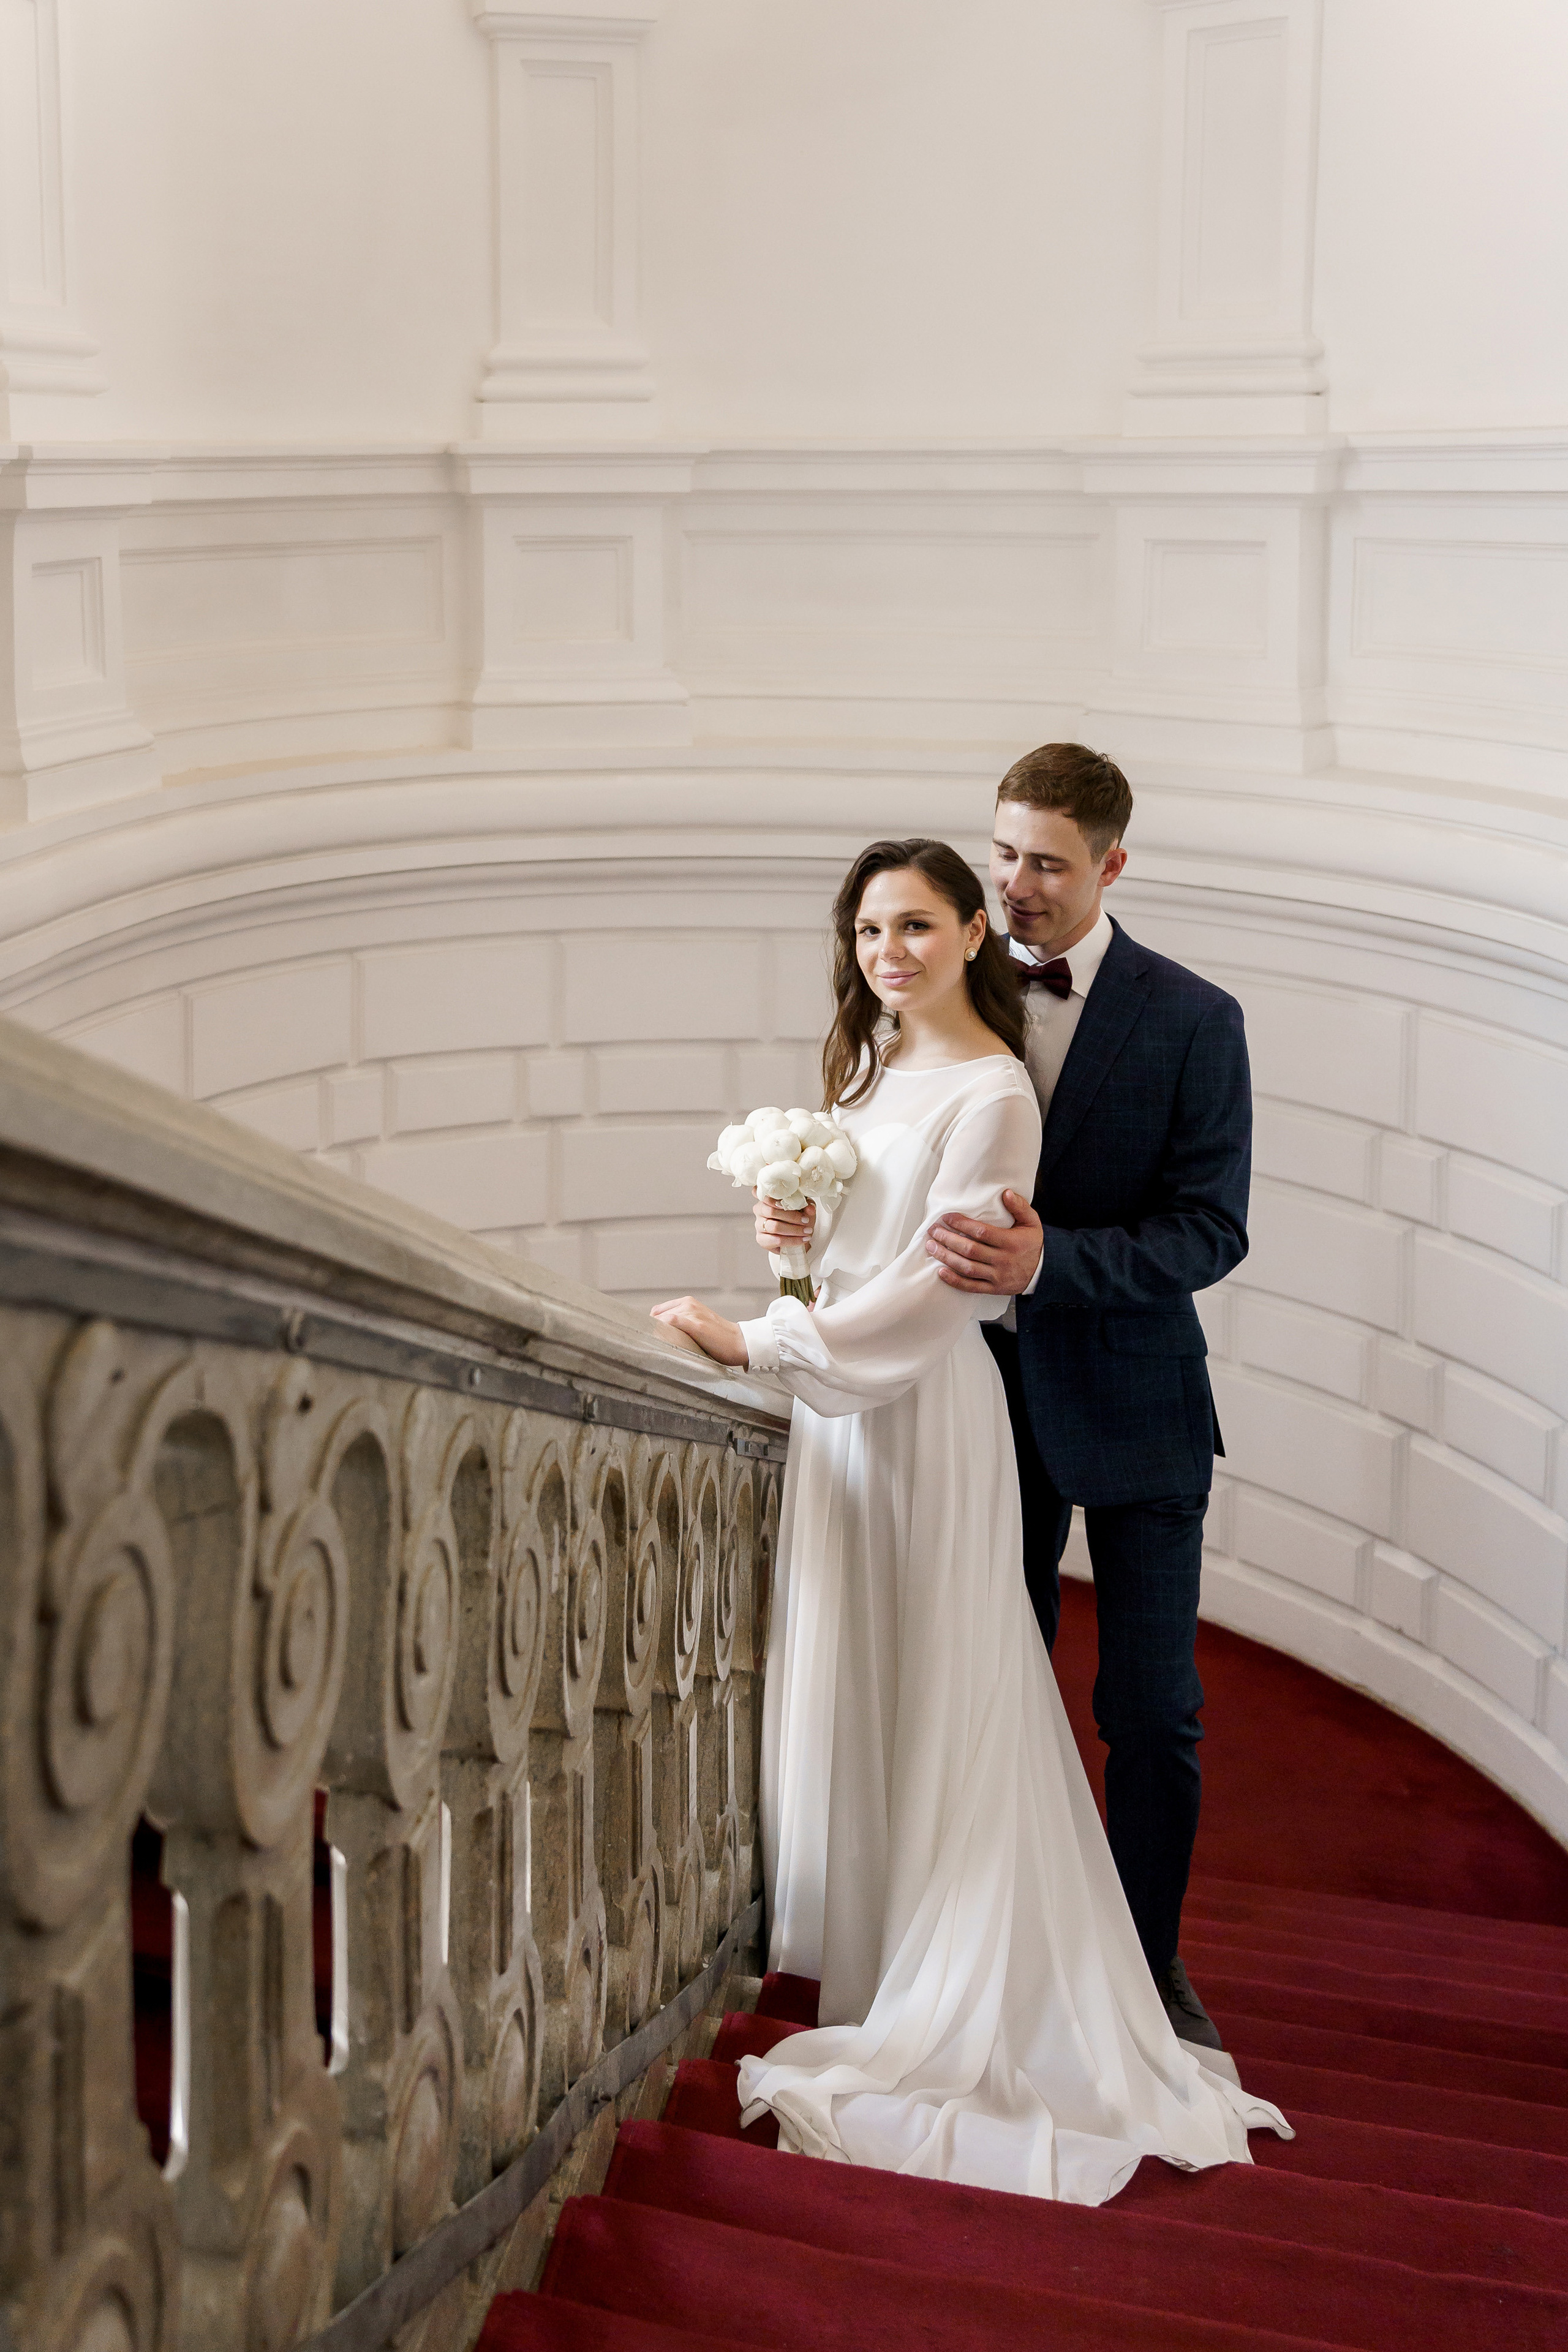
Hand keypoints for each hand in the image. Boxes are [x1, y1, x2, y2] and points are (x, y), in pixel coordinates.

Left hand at [650, 1296, 749, 1365]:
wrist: (740, 1342)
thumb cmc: (717, 1337)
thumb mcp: (696, 1322)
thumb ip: (679, 1324)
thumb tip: (658, 1333)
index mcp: (687, 1302)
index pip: (656, 1311)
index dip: (652, 1325)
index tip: (652, 1339)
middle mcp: (688, 1304)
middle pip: (657, 1317)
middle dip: (653, 1330)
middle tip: (655, 1346)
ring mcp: (692, 1313)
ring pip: (662, 1320)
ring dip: (657, 1333)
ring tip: (660, 1347)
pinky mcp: (696, 1325)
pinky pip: (671, 1321)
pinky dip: (663, 1329)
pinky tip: (662, 1340)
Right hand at [753, 1193, 815, 1254]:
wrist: (797, 1234)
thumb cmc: (797, 1217)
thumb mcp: (804, 1208)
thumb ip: (807, 1206)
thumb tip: (810, 1208)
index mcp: (767, 1198)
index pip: (765, 1196)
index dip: (774, 1200)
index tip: (785, 1204)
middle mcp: (759, 1210)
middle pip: (771, 1211)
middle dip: (791, 1217)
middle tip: (806, 1220)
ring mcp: (758, 1225)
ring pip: (774, 1227)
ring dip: (793, 1229)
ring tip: (807, 1231)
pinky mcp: (762, 1239)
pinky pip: (776, 1240)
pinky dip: (792, 1240)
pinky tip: (802, 1239)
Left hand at [925, 1190, 1043, 1294]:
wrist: (1044, 1272)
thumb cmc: (1033, 1243)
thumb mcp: (1032, 1222)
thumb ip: (1019, 1206)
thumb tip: (1005, 1192)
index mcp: (1011, 1242)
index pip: (981, 1232)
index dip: (962, 1224)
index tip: (947, 1217)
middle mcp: (1003, 1260)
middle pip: (970, 1250)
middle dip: (948, 1239)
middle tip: (933, 1230)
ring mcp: (997, 1276)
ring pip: (967, 1268)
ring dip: (947, 1257)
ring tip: (931, 1247)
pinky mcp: (994, 1288)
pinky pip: (971, 1287)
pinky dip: (954, 1281)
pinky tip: (940, 1272)